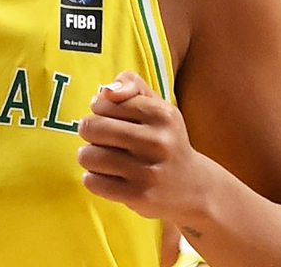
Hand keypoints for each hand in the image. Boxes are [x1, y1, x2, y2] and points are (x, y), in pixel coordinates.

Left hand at [77, 71, 212, 222]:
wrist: (194, 187)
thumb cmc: (165, 139)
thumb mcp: (158, 105)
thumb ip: (131, 83)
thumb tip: (106, 91)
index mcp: (161, 114)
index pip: (102, 102)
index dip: (99, 110)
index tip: (111, 118)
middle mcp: (157, 141)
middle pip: (90, 127)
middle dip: (90, 133)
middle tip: (104, 139)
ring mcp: (147, 171)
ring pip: (87, 156)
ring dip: (90, 157)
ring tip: (107, 159)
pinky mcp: (137, 196)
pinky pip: (91, 181)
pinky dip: (94, 179)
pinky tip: (110, 178)